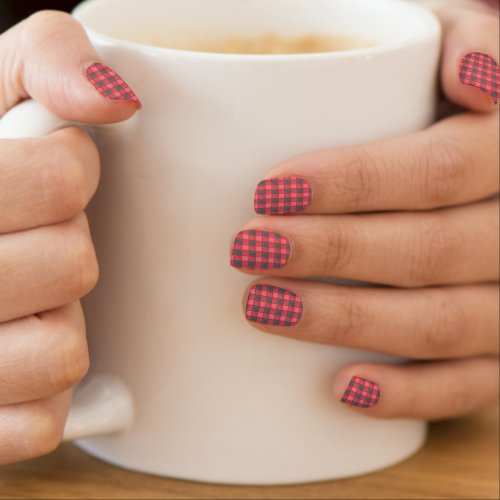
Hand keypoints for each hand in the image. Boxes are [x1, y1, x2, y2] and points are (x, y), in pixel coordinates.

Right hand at [0, 11, 140, 463]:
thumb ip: (53, 60)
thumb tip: (115, 98)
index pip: (59, 179)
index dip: (73, 171)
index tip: (53, 171)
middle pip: (70, 266)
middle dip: (67, 247)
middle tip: (29, 238)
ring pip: (60, 351)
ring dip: (59, 322)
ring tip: (21, 301)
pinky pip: (41, 421)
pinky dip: (45, 392)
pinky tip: (16, 353)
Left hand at [231, 5, 498, 418]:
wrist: (480, 179)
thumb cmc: (447, 106)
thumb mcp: (454, 46)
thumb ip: (465, 34)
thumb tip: (468, 76)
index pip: (440, 169)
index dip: (356, 181)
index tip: (268, 191)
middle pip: (431, 249)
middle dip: (331, 253)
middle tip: (248, 248)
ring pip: (442, 321)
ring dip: (347, 321)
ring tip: (262, 306)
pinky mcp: (499, 352)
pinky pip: (469, 384)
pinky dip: (409, 394)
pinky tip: (342, 388)